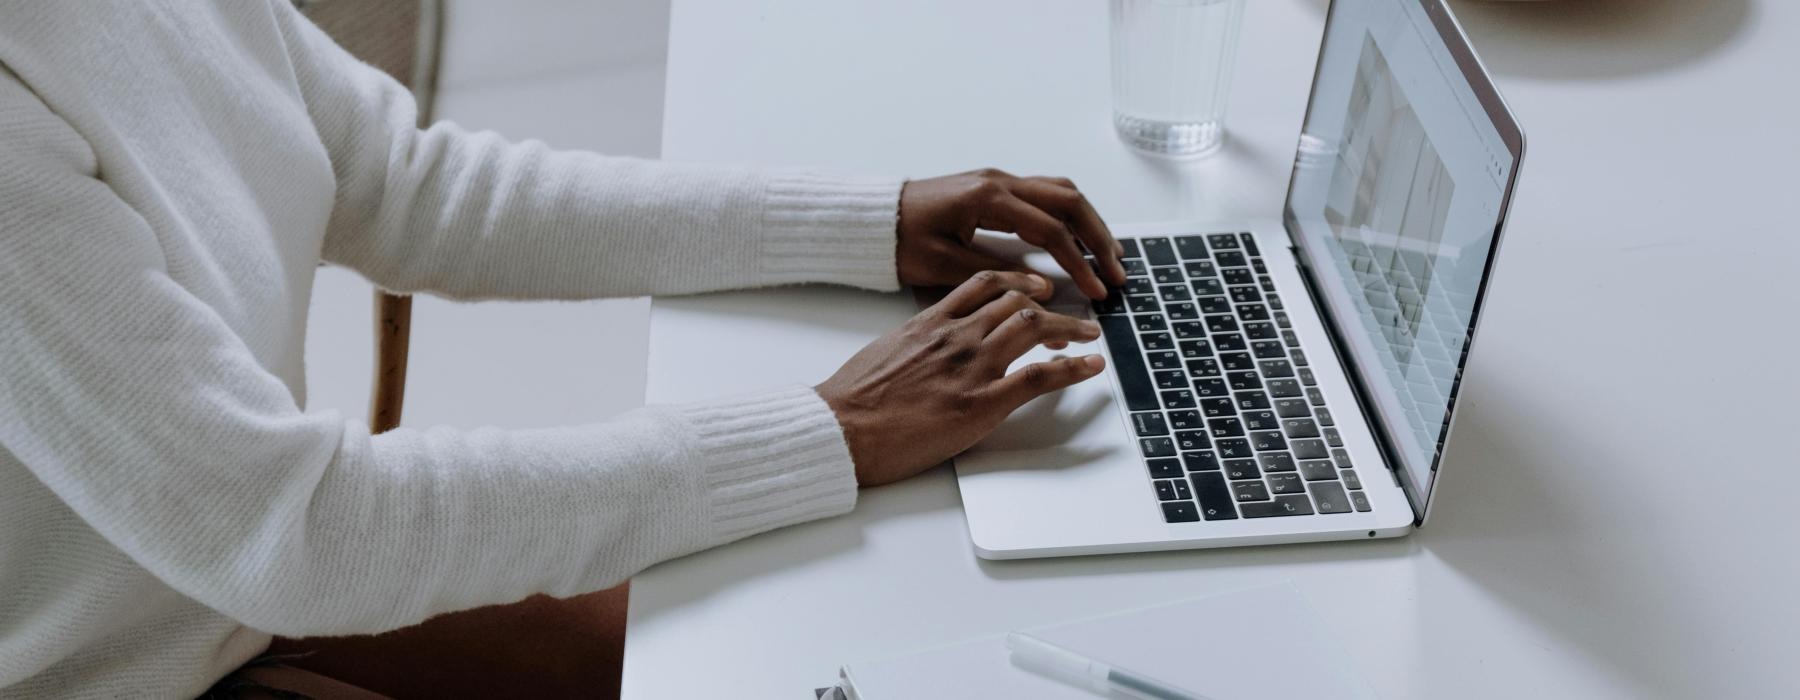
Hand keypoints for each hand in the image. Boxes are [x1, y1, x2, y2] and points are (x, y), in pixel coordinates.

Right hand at [816, 271, 1106, 486]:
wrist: (841, 427)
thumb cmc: (853, 399)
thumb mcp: (885, 353)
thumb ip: (916, 343)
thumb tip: (929, 348)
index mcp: (930, 322)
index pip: (984, 286)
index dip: (1018, 283)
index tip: (1034, 289)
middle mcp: (956, 336)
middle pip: (1017, 303)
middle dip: (1051, 306)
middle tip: (1070, 317)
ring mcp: (971, 367)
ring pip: (1033, 328)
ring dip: (1070, 329)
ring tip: (1089, 334)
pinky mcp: (981, 403)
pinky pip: (1039, 377)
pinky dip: (1073, 368)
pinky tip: (1091, 366)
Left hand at [897, 169, 1127, 299]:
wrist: (874, 219)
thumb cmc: (901, 242)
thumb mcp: (943, 266)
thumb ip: (995, 274)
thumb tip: (1044, 287)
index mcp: (988, 199)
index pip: (1051, 230)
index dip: (1080, 263)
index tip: (1098, 291)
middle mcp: (999, 181)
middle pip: (1069, 202)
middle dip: (1099, 237)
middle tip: (1117, 272)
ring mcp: (999, 180)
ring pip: (1061, 192)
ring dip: (1090, 222)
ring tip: (1109, 254)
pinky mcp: (995, 187)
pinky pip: (1045, 193)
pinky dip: (1069, 214)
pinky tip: (1079, 238)